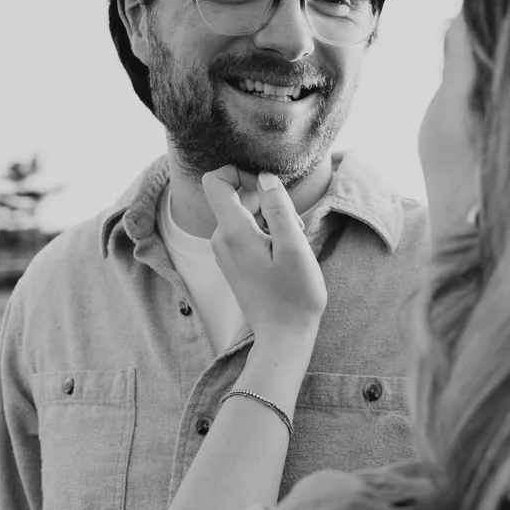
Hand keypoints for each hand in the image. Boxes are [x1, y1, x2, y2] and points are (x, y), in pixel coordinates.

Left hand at [201, 167, 325, 352]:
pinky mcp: (233, 262)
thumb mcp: (294, 246)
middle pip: (233, 196)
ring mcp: (224, 252)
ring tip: (293, 241)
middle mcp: (221, 239)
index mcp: (232, 231)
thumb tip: (265, 178)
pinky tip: (285, 252)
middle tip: (293, 224)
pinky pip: (244, 232)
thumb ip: (278, 207)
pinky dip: (265, 233)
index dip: (241, 173)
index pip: (215, 180)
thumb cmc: (294, 294)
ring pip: (243, 214)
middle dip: (265, 199)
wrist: (283, 336)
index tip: (268, 189)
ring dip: (269, 218)